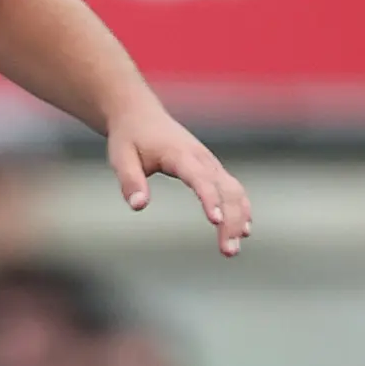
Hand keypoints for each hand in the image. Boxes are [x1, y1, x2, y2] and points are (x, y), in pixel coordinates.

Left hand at [105, 108, 251, 257]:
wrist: (140, 114)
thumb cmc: (129, 137)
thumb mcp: (121, 157)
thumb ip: (130, 181)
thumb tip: (138, 206)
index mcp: (180, 154)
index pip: (200, 178)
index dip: (209, 198)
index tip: (215, 220)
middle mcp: (202, 158)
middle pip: (225, 189)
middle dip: (231, 220)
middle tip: (228, 251)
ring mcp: (210, 163)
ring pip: (234, 191)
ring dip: (239, 219)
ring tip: (233, 249)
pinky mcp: (212, 169)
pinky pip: (233, 189)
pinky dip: (241, 209)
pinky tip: (243, 230)